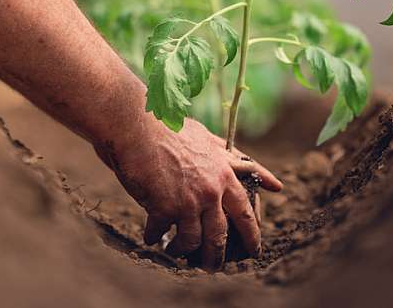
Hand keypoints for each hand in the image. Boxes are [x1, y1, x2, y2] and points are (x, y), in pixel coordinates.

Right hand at [95, 117, 281, 270]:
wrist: (137, 124)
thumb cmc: (167, 126)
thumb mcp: (204, 136)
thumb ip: (222, 152)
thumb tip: (238, 158)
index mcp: (224, 172)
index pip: (246, 207)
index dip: (253, 230)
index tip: (256, 248)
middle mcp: (212, 189)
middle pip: (222, 233)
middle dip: (219, 256)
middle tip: (215, 268)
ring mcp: (190, 200)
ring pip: (194, 240)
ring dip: (183, 251)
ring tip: (176, 254)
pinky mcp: (165, 208)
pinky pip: (162, 233)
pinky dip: (155, 237)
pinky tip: (150, 238)